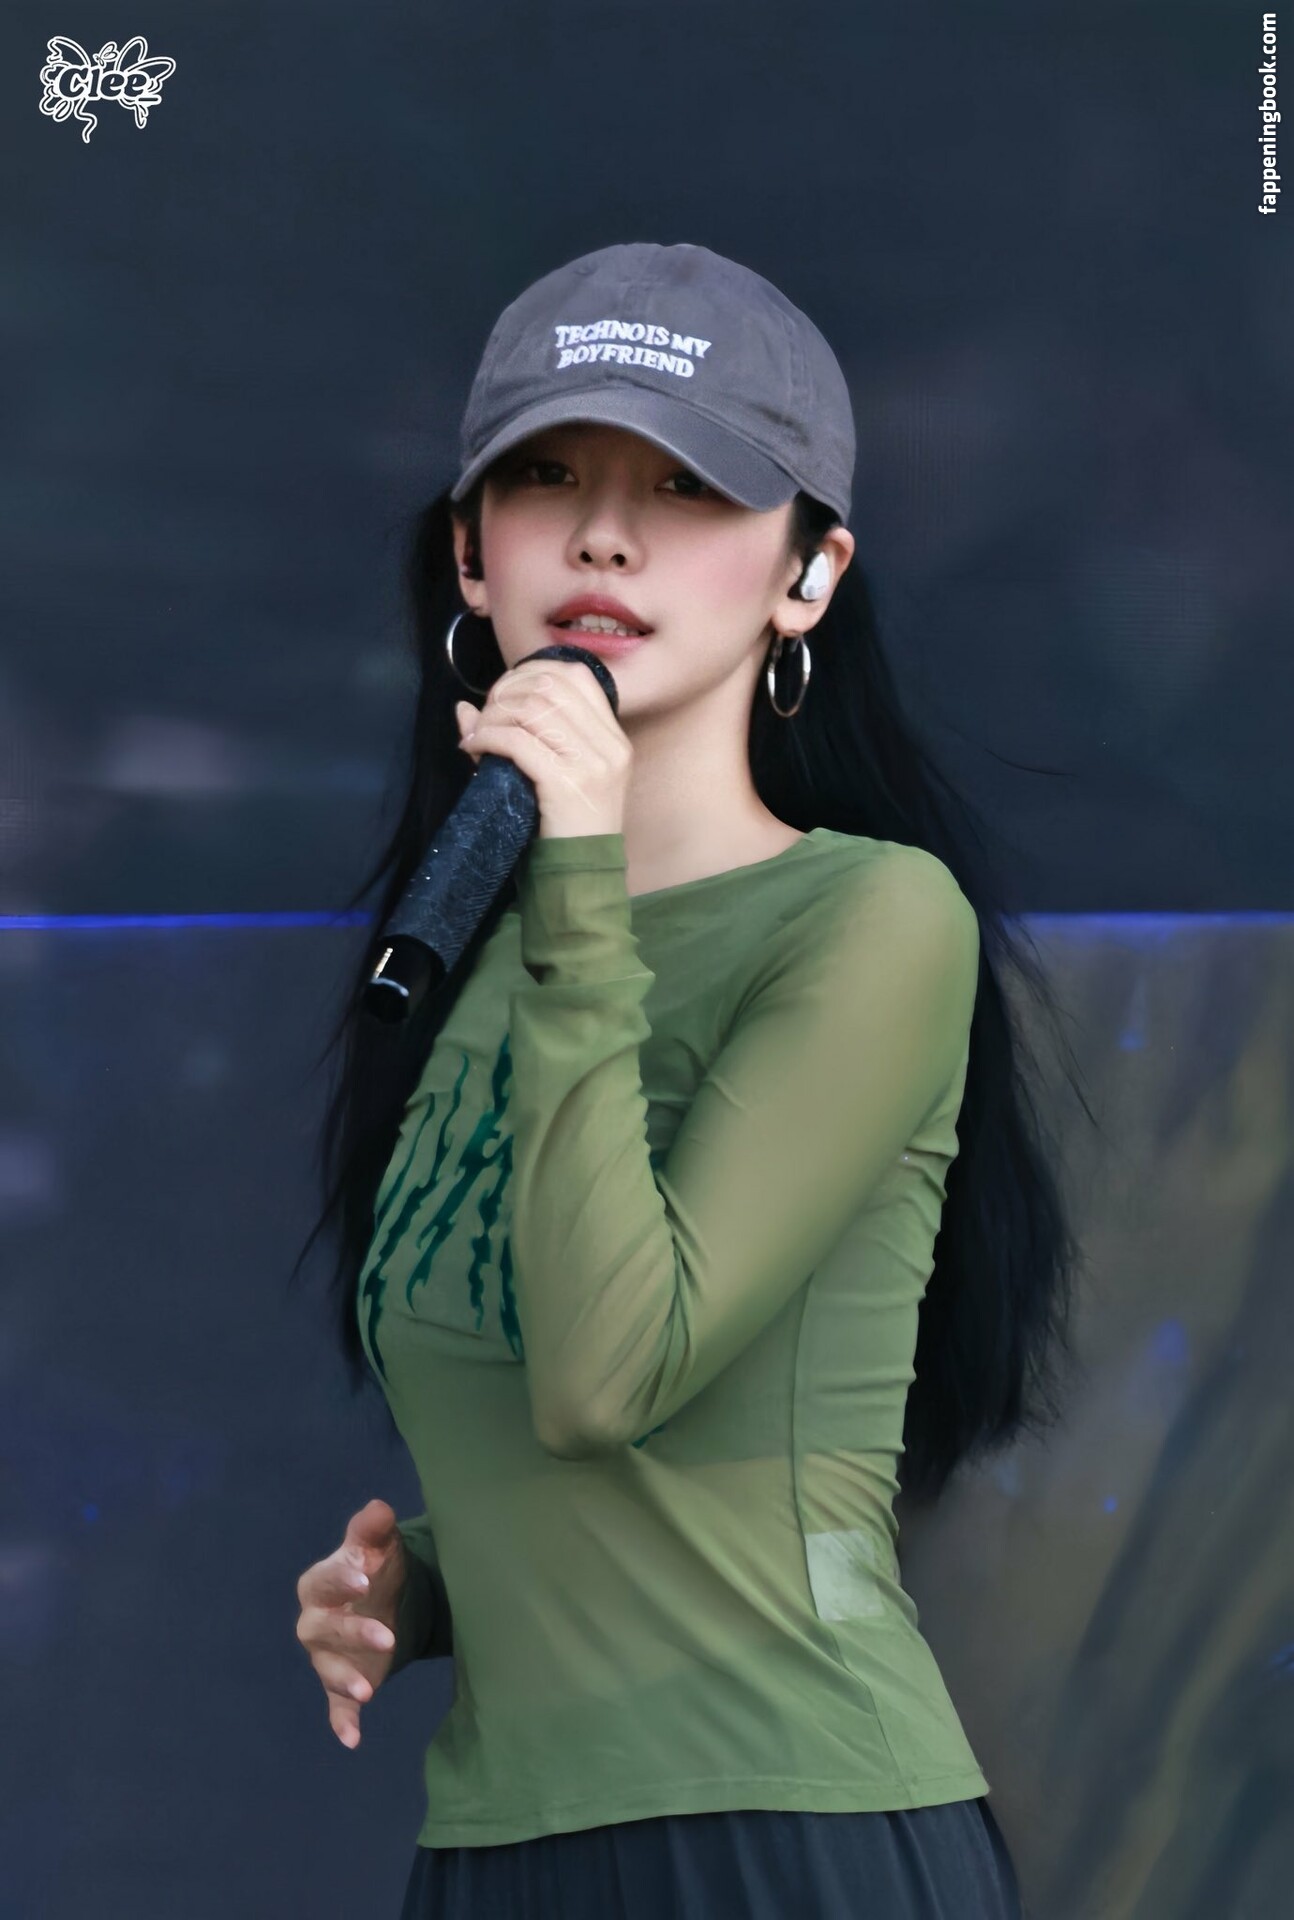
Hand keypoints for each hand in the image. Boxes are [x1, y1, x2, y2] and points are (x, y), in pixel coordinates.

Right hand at [295, 1497, 405, 1750]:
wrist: (379, 1599)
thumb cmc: (373, 1565)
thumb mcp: (376, 1543)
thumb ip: (374, 1527)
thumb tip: (380, 1508)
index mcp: (320, 1584)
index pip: (323, 1581)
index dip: (342, 1580)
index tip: (365, 1581)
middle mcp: (315, 1622)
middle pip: (323, 1628)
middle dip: (352, 1633)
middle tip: (388, 1638)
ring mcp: (326, 1656)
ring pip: (326, 1669)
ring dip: (345, 1679)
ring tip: (369, 1691)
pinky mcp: (340, 1684)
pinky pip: (335, 1707)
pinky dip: (342, 1722)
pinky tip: (352, 1739)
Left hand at [454, 656, 631, 839]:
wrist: (581, 877)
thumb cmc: (565, 829)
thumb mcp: (552, 775)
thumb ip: (518, 736)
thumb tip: (465, 708)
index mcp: (613, 737)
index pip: (576, 675)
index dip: (532, 673)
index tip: (504, 695)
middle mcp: (610, 745)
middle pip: (550, 685)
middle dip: (507, 692)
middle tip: (486, 716)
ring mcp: (592, 763)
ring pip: (532, 708)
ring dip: (494, 715)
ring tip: (478, 734)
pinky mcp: (567, 783)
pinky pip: (518, 742)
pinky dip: (488, 737)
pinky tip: (475, 748)